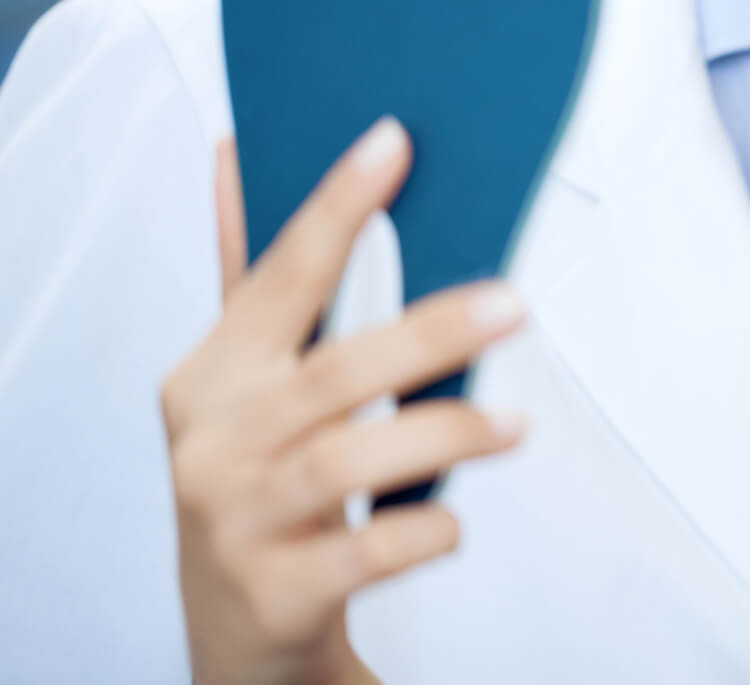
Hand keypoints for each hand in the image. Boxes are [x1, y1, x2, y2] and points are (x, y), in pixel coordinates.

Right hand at [162, 118, 529, 684]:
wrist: (238, 630)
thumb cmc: (258, 479)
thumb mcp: (243, 381)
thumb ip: (254, 275)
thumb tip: (235, 152)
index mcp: (212, 375)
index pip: (281, 275)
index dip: (335, 206)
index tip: (393, 142)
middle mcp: (214, 442)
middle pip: (331, 374)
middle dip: (427, 333)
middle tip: (511, 304)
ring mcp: (239, 521)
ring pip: (348, 463)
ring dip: (444, 434)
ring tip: (515, 426)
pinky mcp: (276, 593)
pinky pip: (363, 555)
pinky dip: (419, 531)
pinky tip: (455, 519)